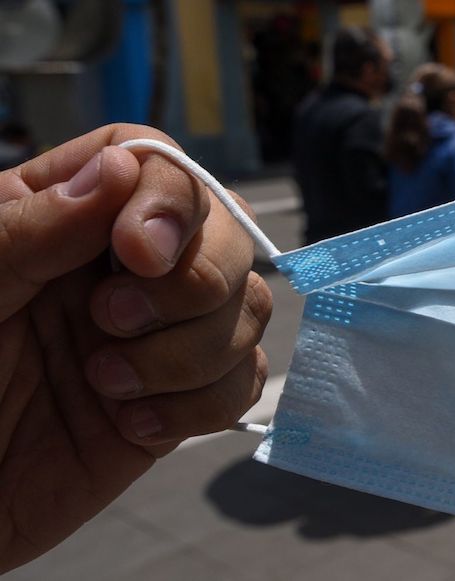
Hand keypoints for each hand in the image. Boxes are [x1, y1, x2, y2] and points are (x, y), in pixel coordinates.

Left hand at [0, 125, 271, 571]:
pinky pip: (243, 384)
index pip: (156, 164)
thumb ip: (33, 228)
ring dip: (190, 352)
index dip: (171, 198)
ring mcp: (159, 337)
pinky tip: (131, 424)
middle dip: (191, 284)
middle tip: (108, 322)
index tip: (136, 253)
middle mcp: (124, 270)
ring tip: (105, 383)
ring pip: (249, 309)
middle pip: (227, 233)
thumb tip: (122, 167)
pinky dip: (202, 404)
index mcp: (62, 219)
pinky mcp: (180, 404)